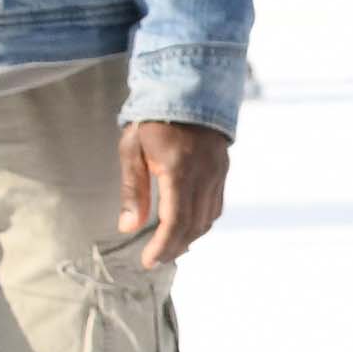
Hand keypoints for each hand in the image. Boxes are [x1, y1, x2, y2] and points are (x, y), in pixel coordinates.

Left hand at [116, 120, 229, 265]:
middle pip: (193, 226)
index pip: (175, 220)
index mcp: (178, 169)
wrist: (188, 90)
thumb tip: (129, 227)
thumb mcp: (132, 150)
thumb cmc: (153, 120)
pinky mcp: (223, 172)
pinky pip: (216, 207)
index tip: (149, 261)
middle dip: (174, 247)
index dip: (163, 246)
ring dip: (189, 238)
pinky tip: (186, 227)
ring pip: (208, 220)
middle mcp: (204, 175)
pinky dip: (201, 223)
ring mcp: (217, 174)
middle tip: (155, 259)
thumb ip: (133, 190)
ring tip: (169, 246)